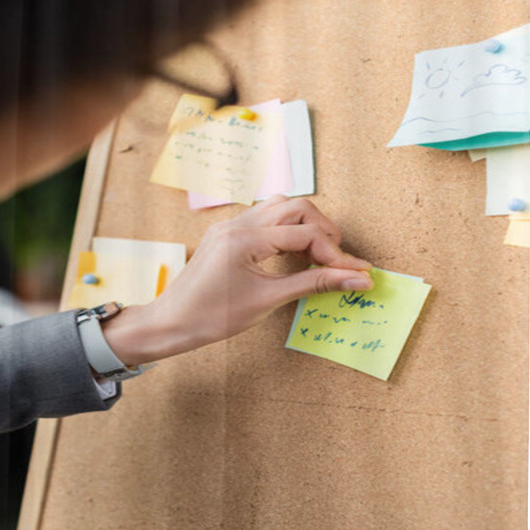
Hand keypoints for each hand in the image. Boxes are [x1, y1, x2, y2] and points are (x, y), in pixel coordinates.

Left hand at [102, 195, 372, 365]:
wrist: (171, 322)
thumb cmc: (213, 317)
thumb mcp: (268, 300)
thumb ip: (314, 283)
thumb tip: (355, 279)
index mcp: (245, 238)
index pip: (305, 234)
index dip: (337, 255)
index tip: (358, 273)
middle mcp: (238, 223)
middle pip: (296, 207)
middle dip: (324, 231)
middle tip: (339, 260)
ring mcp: (230, 225)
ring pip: (279, 206)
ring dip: (305, 225)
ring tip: (319, 254)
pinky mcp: (227, 233)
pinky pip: (264, 218)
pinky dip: (286, 229)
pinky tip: (294, 252)